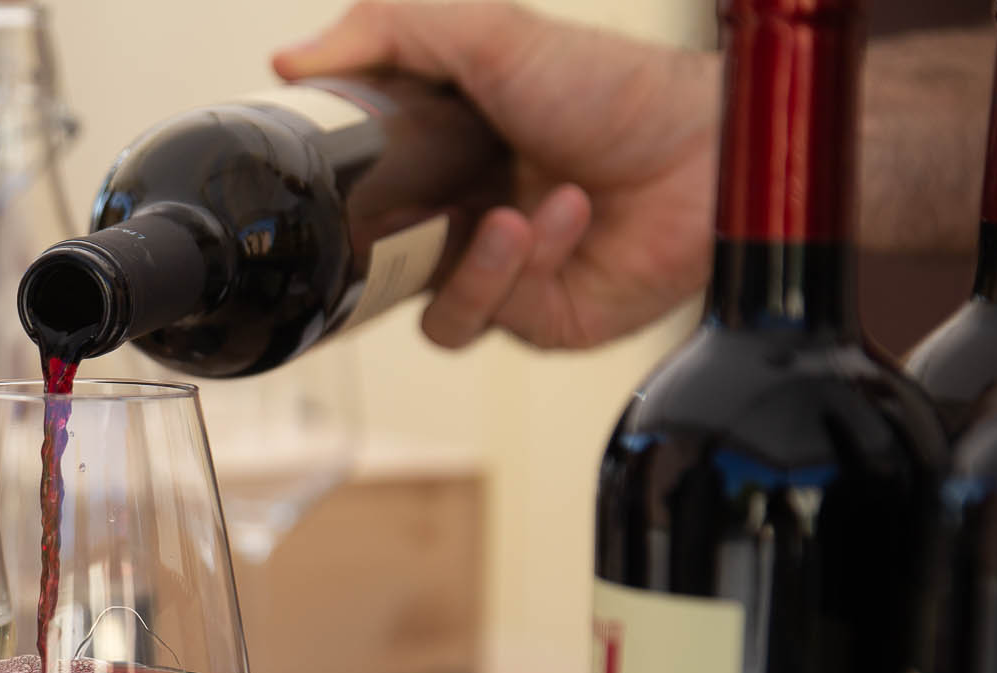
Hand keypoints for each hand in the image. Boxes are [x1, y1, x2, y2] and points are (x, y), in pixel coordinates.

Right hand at [275, 2, 717, 350]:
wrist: (706, 148)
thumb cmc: (615, 88)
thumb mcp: (487, 33)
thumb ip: (387, 30)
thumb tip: (289, 60)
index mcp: (448, 152)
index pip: (364, 186)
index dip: (338, 190)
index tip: (320, 173)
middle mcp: (469, 215)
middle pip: (384, 260)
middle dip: (387, 247)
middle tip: (399, 217)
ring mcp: (504, 273)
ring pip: (430, 304)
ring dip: (469, 265)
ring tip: (510, 218)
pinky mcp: (539, 319)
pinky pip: (486, 318)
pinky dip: (516, 269)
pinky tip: (558, 220)